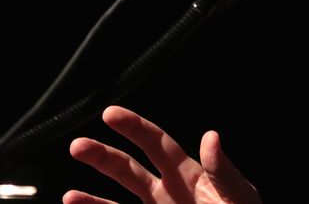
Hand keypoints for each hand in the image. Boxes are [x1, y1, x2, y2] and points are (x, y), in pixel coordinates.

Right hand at [64, 105, 260, 203]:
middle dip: (103, 156)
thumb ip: (224, 171)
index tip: (110, 113)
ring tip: (69, 196)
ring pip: (118, 200)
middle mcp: (167, 192)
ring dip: (91, 198)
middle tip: (77, 145)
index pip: (156, 144)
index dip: (134, 127)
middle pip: (128, 169)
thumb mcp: (239, 195)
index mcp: (188, 174)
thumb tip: (211, 136)